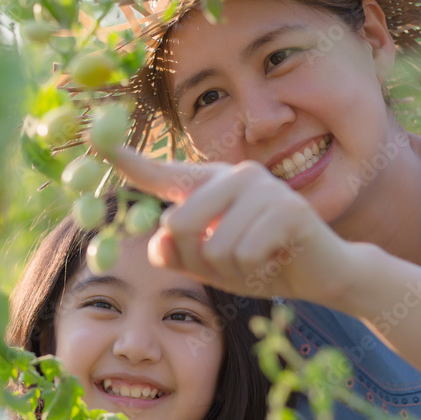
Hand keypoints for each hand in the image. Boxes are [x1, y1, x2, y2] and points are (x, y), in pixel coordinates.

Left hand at [107, 146, 357, 302]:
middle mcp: (236, 175)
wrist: (322, 275)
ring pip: (213, 248)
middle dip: (198, 261)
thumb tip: (157, 239)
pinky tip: (277, 260)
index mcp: (212, 186)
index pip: (164, 175)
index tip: (98, 144)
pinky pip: (244, 255)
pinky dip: (257, 272)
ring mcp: (264, 188)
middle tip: (232, 264)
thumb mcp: (209, 265)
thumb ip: (176, 254)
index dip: (130, 161)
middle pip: (178, 226)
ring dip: (232, 270)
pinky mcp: (287, 209)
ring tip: (258, 261)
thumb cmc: (262, 265)